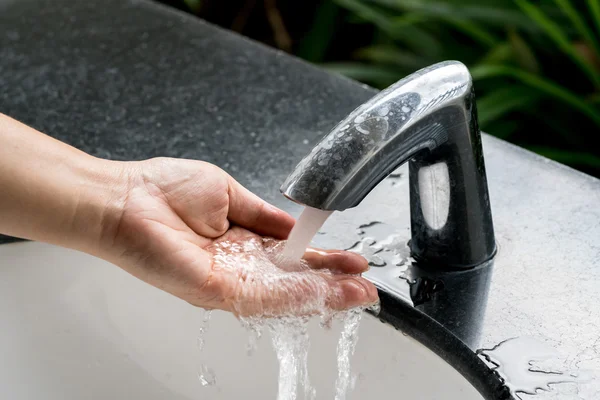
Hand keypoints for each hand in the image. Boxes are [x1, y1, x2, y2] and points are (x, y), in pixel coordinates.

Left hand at [98, 157, 378, 316]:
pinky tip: (324, 292)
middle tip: (366, 286)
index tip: (351, 259)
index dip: (323, 259)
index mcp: (243, 242)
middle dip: (332, 284)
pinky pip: (263, 295)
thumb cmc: (163, 191)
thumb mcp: (230, 195)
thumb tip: (293, 225)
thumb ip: (264, 216)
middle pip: (294, 280)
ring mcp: (229, 281)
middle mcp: (240, 267)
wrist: (125, 198)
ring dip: (324, 294)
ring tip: (359, 294)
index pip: (292, 256)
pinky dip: (296, 294)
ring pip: (285, 294)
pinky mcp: (216, 290)